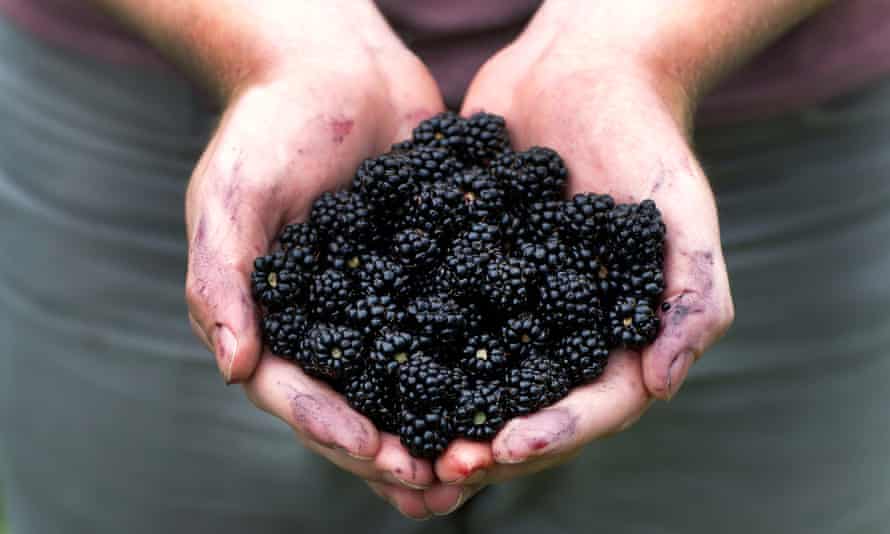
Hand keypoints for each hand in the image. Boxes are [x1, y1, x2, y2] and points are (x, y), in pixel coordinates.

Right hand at [182, 5, 455, 517]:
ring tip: (482, 467)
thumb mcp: (229, 197)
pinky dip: (478, 362)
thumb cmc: (268, 126)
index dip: (336, 430)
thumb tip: (233, 369)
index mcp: (275, 318)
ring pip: (412, 380)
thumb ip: (223, 280)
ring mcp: (381, 300)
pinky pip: (453, 324)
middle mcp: (329, 321)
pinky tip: (515, 391)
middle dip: (396, 449)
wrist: (333, 66)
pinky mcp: (429, 271)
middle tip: (441, 486)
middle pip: (358, 403)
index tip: (383, 457)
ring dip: (442, 426)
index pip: (299, 392)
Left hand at [429, 8, 734, 510]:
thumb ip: (691, 296)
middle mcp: (560, 332)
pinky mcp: (465, 270)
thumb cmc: (645, 141)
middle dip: (487, 442)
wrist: (584, 73)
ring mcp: (510, 305)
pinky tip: (369, 365)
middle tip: (441, 467)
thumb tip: (664, 384)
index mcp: (616, 335)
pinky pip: (435, 316)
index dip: (552, 435)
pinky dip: (407, 346)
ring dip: (440, 415)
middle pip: (527, 407)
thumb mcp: (680, 215)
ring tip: (399, 443)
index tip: (504, 450)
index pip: (592, 406)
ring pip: (474, 377)